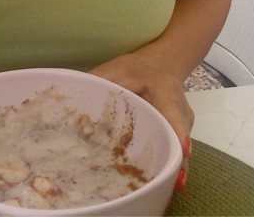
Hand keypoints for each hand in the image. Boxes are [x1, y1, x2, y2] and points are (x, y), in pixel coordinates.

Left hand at [89, 53, 192, 191]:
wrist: (157, 67)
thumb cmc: (134, 69)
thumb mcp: (114, 70)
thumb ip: (97, 84)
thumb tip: (70, 104)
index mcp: (164, 88)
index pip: (173, 110)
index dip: (178, 130)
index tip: (183, 149)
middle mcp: (179, 109)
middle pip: (180, 136)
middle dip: (178, 160)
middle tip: (174, 182)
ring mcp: (182, 124)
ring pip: (180, 147)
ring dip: (175, 167)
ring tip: (170, 187)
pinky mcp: (179, 134)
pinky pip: (175, 150)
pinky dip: (169, 165)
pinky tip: (161, 183)